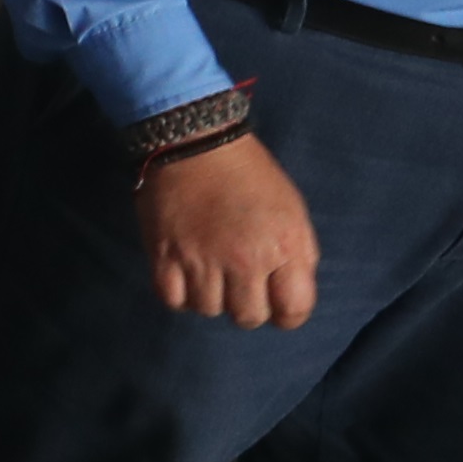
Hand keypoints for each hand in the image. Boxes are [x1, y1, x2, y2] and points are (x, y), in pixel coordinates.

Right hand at [135, 133, 319, 327]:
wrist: (195, 143)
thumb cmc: (250, 175)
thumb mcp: (293, 211)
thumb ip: (298, 256)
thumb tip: (289, 293)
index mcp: (284, 247)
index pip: (294, 311)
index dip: (287, 313)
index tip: (276, 303)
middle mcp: (245, 261)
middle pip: (249, 318)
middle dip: (247, 305)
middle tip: (239, 283)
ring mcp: (202, 261)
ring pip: (209, 310)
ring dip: (211, 296)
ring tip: (209, 272)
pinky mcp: (164, 258)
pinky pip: (174, 301)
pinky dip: (180, 293)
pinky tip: (184, 273)